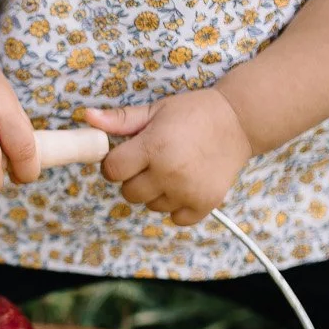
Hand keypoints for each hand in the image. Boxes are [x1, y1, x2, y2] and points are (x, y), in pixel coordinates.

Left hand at [84, 89, 253, 225]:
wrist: (241, 120)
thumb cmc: (194, 112)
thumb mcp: (156, 110)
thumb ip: (121, 119)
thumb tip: (87, 117)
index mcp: (154, 147)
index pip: (112, 171)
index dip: (115, 163)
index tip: (128, 155)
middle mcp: (169, 172)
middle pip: (129, 193)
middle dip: (134, 178)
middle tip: (153, 161)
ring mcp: (188, 191)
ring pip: (151, 206)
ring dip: (156, 192)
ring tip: (174, 169)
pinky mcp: (205, 203)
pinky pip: (175, 218)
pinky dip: (177, 206)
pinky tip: (185, 184)